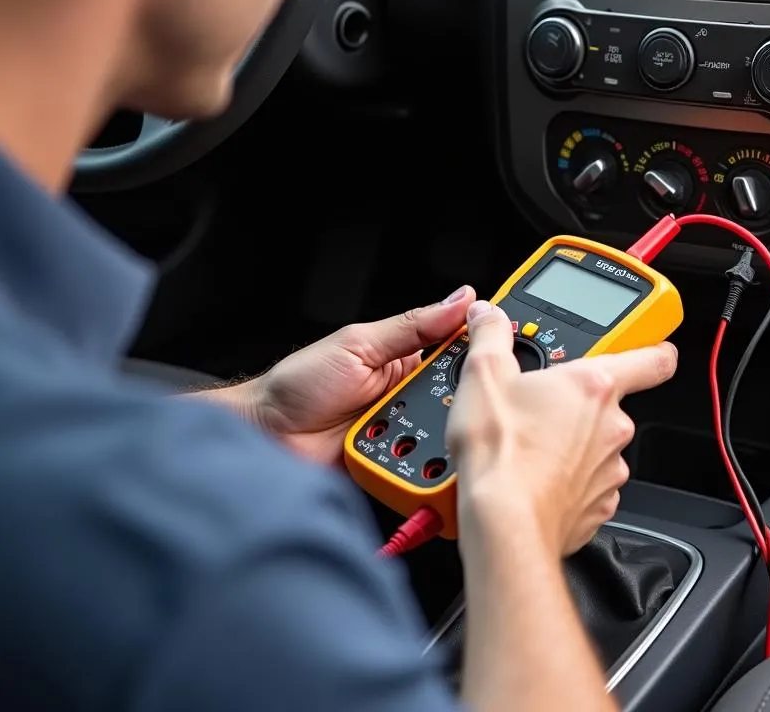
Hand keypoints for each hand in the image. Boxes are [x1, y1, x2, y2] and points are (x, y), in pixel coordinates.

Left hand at [241, 286, 476, 464]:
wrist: (264, 437)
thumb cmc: (299, 385)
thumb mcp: (358, 344)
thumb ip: (412, 326)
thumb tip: (459, 299)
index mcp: (407, 359)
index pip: (457, 350)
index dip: (481, 347)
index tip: (505, 342)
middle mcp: (411, 397)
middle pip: (460, 397)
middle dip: (460, 398)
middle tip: (447, 397)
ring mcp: (406, 433)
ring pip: (448, 434)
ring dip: (437, 433)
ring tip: (410, 428)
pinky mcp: (398, 468)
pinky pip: (426, 470)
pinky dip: (423, 466)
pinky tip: (411, 459)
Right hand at [447, 301, 676, 556]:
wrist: (504, 525)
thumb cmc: (502, 453)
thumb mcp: (483, 374)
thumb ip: (491, 335)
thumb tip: (489, 318)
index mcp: (594, 385)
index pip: (653, 358)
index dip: (656, 347)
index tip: (653, 345)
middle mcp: (613, 427)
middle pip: (608, 405)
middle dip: (577, 403)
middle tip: (537, 403)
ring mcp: (609, 470)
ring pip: (597, 447)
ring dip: (571, 443)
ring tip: (528, 443)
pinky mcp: (598, 506)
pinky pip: (588, 484)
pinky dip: (566, 480)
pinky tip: (534, 476)